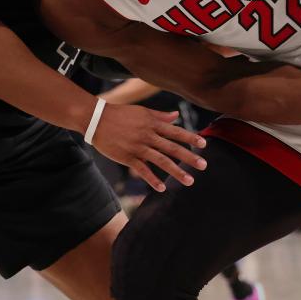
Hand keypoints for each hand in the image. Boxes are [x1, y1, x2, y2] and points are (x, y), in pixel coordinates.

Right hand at [91, 104, 207, 191]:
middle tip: (204, 165)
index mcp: (152, 124)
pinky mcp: (127, 157)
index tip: (204, 144)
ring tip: (190, 180)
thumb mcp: (142, 112)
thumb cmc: (121, 114)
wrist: (97, 119)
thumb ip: (160, 116)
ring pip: (161, 161)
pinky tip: (163, 187)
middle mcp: (148, 136)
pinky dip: (153, 179)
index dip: (190, 137)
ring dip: (176, 171)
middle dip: (189, 157)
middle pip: (172, 148)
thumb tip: (176, 115)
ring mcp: (138, 148)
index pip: (176, 132)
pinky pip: (143, 170)